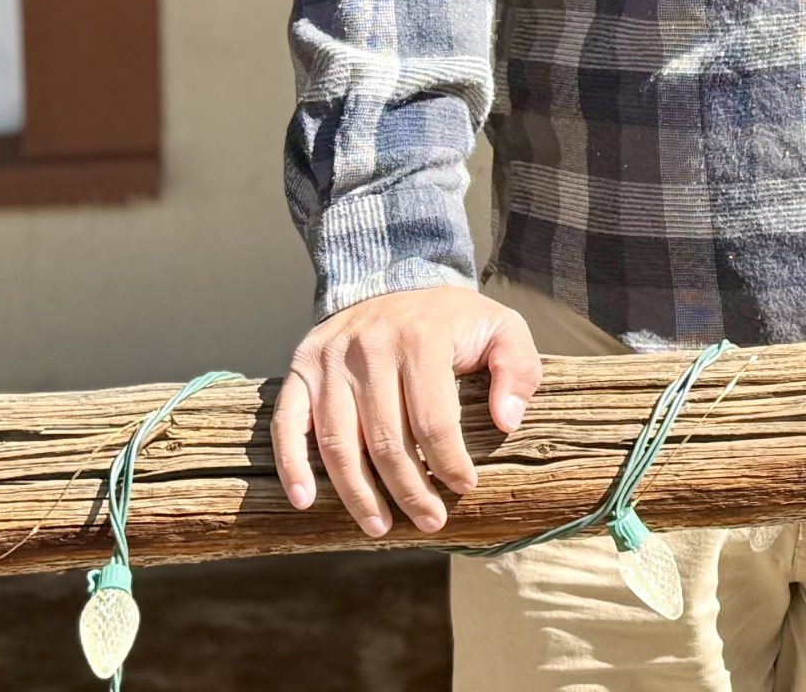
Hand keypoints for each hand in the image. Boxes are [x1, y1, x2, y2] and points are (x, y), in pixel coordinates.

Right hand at [271, 285, 540, 536]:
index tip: (464, 488)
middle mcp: (368, 347)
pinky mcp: (301, 368)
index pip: (433, 420)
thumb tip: (507, 422)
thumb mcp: (502, 328)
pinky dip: (293, 465)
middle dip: (409, 491)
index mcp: (420, 337)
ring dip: (358, 494)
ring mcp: (329, 359)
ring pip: (338, 443)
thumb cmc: (454, 319)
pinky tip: (306, 501)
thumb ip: (518, 369)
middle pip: (386, 440)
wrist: (394, 278)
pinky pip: (287, 424)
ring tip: (381, 527)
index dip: (449, 463)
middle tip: (429, 521)